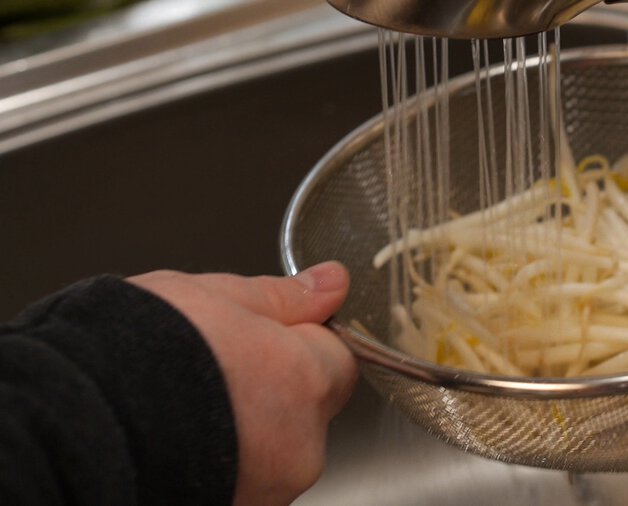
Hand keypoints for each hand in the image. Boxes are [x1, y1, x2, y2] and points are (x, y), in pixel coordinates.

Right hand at [127, 262, 356, 504]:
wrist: (75, 424)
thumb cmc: (139, 354)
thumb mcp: (217, 297)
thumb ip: (284, 296)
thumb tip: (332, 281)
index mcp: (305, 381)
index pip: (339, 359)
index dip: (302, 343)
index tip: (266, 337)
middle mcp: (299, 446)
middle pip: (307, 410)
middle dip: (274, 389)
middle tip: (217, 370)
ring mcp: (267, 490)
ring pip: (275, 450)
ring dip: (247, 431)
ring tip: (190, 409)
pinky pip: (245, 480)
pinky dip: (223, 463)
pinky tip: (182, 441)